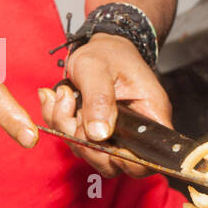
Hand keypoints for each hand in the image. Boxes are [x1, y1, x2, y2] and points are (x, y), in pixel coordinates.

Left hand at [39, 32, 171, 178]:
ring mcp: (115, 135)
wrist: (100, 44)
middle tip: (73, 113)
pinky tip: (57, 98)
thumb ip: (99, 100)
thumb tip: (99, 134)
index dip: (129, 162)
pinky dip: (60, 123)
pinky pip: (76, 142)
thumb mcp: (98, 68)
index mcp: (151, 115)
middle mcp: (136, 131)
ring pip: (92, 154)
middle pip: (116, 163)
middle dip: (87, 145)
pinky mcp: (96, 132)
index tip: (105, 144)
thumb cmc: (107, 52)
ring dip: (68, 130)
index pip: (151, 158)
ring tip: (64, 96)